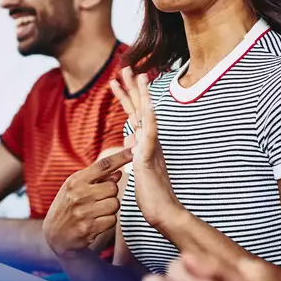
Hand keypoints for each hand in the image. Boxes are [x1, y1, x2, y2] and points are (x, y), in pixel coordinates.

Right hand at [43, 147, 132, 256]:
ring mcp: (84, 212)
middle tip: (99, 199)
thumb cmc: (67, 207)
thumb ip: (96, 180)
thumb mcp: (75, 188)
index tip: (133, 151)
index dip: (120, 157)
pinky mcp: (89, 228)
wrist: (54, 235)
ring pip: (115, 204)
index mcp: (75, 180)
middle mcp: (79, 194)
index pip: (103, 165)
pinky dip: (107, 222)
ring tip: (96, 211)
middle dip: (111, 194)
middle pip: (113, 187)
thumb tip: (118, 172)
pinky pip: (112, 220)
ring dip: (110, 209)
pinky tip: (96, 223)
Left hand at [111, 67, 182, 228]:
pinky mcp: (149, 158)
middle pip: (138, 108)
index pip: (132, 115)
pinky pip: (150, 134)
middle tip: (125, 66)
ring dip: (141, 94)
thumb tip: (129, 140)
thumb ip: (134, 153)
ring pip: (146, 114)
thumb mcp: (137, 169)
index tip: (116, 81)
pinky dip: (148, 118)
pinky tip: (146, 104)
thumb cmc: (151, 195)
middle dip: (132, 87)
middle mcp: (148, 141)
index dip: (126, 98)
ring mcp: (150, 147)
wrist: (163, 214)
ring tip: (136, 74)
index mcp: (143, 143)